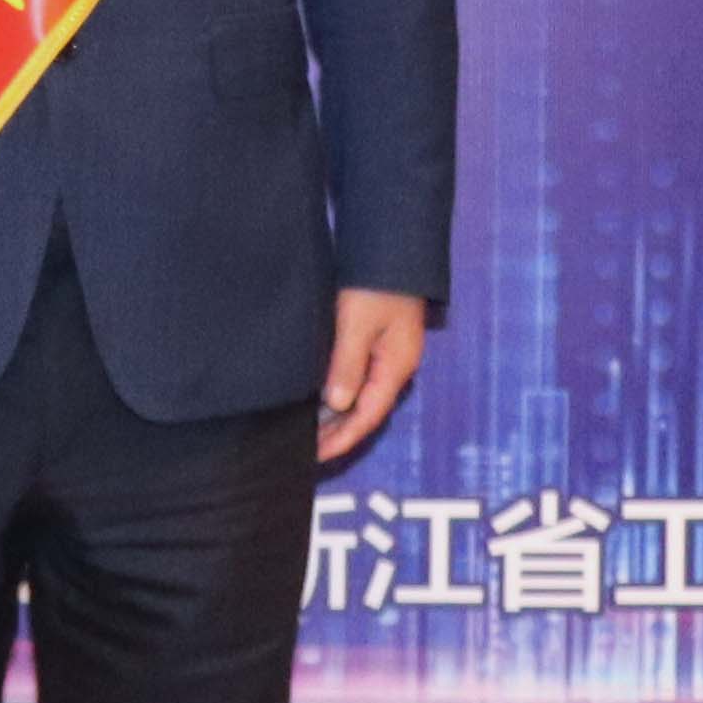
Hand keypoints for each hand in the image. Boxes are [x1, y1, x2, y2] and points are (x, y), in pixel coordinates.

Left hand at [318, 288, 425, 462]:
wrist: (393, 246)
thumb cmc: (376, 284)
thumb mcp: (357, 324)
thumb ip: (348, 365)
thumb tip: (337, 405)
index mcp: (395, 367)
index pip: (367, 416)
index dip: (342, 439)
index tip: (315, 455)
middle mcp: (395, 366)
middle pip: (367, 411)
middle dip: (339, 433)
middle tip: (307, 450)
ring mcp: (389, 353)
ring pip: (362, 395)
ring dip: (338, 415)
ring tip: (310, 430)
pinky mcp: (379, 340)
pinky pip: (360, 377)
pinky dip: (341, 392)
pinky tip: (322, 396)